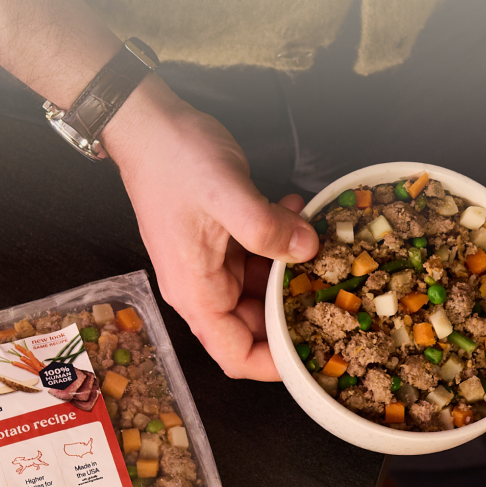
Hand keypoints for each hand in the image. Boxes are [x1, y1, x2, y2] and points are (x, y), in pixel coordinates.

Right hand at [103, 73, 318, 380]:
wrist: (147, 123)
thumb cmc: (174, 160)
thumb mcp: (226, 193)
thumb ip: (267, 228)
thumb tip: (308, 250)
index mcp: (196, 291)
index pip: (236, 355)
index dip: (276, 364)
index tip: (317, 352)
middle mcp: (202, 285)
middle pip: (255, 326)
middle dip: (296, 311)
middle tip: (338, 292)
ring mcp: (212, 262)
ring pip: (263, 289)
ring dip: (294, 269)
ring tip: (320, 241)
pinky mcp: (222, 239)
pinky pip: (259, 255)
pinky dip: (282, 240)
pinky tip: (297, 212)